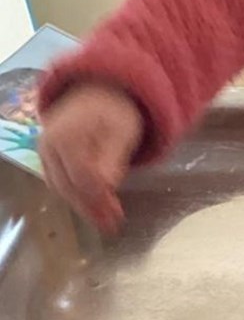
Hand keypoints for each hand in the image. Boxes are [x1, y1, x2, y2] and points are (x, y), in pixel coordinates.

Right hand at [38, 83, 142, 232]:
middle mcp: (48, 145)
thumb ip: (113, 159)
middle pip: (67, 186)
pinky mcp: (47, 158)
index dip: (99, 200)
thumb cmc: (114, 112)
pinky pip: (59, 182)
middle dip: (90, 209)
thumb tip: (107, 187)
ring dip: (82, 206)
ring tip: (104, 221)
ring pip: (60, 187)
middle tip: (110, 226)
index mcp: (67, 136)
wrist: (97, 93)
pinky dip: (75, 196)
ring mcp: (44, 152)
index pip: (82, 178)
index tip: (116, 216)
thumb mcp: (122, 132)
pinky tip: (93, 207)